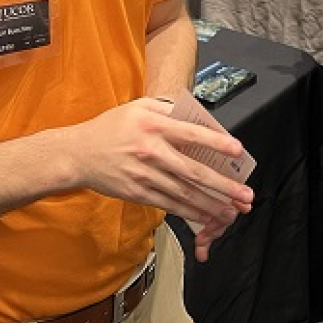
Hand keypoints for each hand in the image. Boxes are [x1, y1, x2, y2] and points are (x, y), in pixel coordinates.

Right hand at [69, 99, 253, 236]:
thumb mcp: (139, 107)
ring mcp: (144, 175)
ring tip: (232, 211)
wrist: (78, 154)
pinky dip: (189, 211)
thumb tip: (199, 117)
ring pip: (184, 192)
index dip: (217, 142)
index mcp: (153, 125)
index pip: (191, 134)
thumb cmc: (111, 127)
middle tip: (244, 194)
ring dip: (211, 204)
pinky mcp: (138, 193)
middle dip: (223, 185)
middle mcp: (151, 151)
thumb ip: (168, 108)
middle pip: (193, 171)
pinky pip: (169, 204)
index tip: (238, 150)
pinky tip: (205, 216)